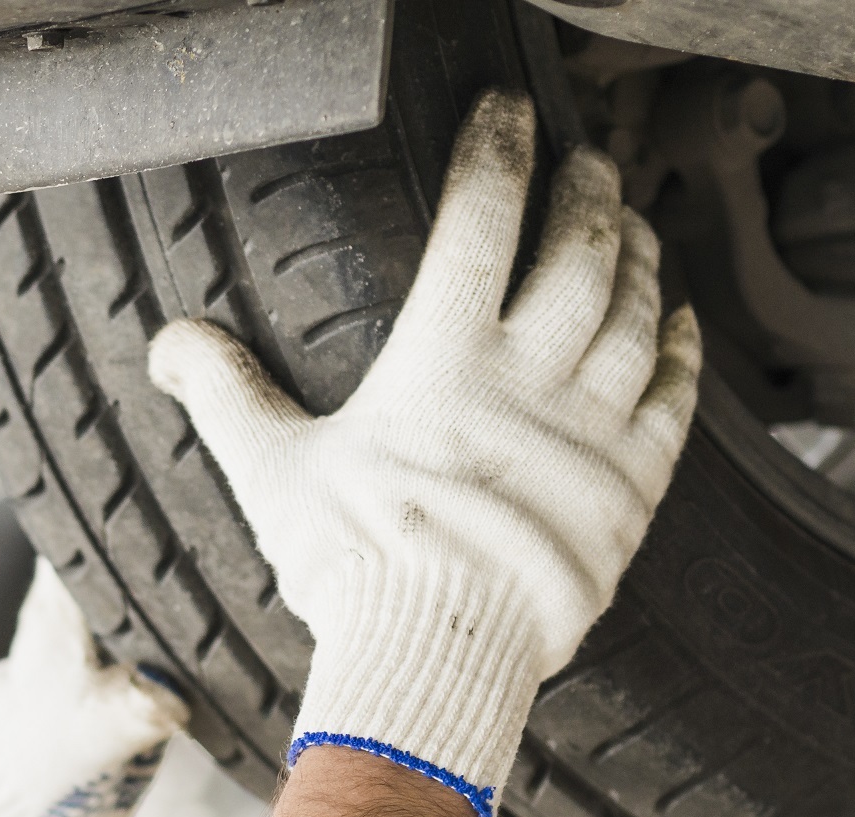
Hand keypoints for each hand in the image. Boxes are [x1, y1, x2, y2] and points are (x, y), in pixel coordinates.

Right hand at [144, 91, 698, 816]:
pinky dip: (683, 348)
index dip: (496, 152)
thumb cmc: (355, 570)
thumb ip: (228, 395)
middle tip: (585, 162)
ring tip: (632, 227)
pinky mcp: (635, 489)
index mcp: (441, 363)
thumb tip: (171, 342)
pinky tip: (680, 320)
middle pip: (582, 251)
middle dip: (587, 190)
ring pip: (638, 313)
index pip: (480, 221)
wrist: (440, 666)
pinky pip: (677, 397)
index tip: (505, 113)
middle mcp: (531, 382)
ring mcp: (594, 433)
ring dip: (640, 257)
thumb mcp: (273, 475)